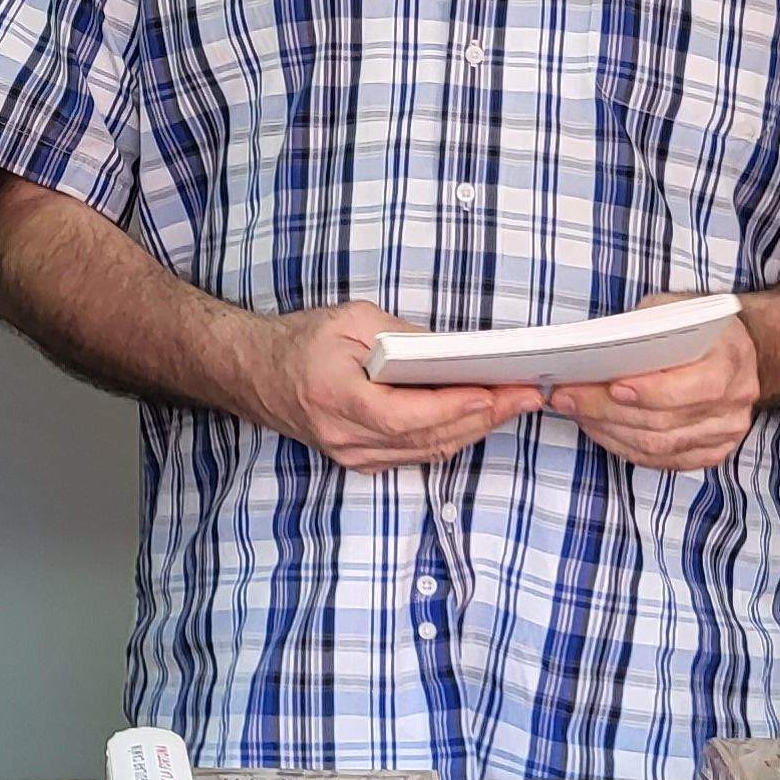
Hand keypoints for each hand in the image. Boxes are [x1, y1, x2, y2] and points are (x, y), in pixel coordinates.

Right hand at [240, 302, 540, 473]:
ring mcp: (352, 454)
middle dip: (484, 417)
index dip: (454, 408)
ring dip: (474, 429)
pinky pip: (415, 455)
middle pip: (427, 438)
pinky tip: (477, 418)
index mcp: (337, 396)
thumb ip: (402, 338)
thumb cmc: (300, 341)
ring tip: (514, 404)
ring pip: (427, 451)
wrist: (253, 373)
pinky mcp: (359, 460)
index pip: (407, 415)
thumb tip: (451, 352)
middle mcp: (345, 436)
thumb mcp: (351, 319)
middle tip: (526, 395)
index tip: (495, 392)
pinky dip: (450, 437)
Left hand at [550, 292, 776, 472]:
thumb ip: (645, 329)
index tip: (610, 386)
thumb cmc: (698, 325)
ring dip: (608, 431)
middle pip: (664, 421)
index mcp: (730, 360)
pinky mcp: (711, 451)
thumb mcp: (675, 309)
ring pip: (659, 446)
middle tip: (567, 398)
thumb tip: (596, 351)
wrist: (736, 351)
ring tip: (575, 412)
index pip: (691, 387)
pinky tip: (600, 428)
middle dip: (607, 411)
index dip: (649, 392)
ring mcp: (725, 432)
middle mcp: (733, 402)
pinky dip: (625, 447)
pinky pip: (662, 460)